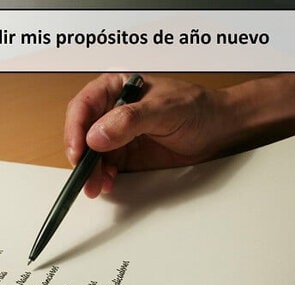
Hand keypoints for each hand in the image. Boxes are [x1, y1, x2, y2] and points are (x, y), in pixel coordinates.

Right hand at [64, 74, 238, 197]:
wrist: (219, 128)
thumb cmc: (197, 108)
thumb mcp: (165, 109)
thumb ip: (130, 120)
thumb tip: (96, 135)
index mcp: (116, 88)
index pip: (83, 106)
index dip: (75, 129)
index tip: (78, 150)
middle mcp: (112, 110)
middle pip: (82, 133)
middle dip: (82, 156)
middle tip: (86, 176)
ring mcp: (118, 134)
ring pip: (92, 153)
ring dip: (91, 171)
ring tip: (96, 185)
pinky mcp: (127, 154)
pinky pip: (106, 166)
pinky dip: (103, 176)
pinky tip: (108, 183)